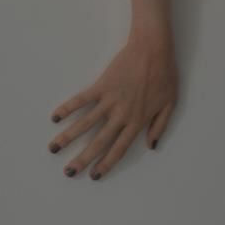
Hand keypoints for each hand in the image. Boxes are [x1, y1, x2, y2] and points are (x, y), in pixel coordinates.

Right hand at [47, 33, 178, 179]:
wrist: (154, 48)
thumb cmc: (165, 73)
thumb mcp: (170, 102)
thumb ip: (160, 125)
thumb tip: (151, 146)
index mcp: (138, 121)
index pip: (119, 148)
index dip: (106, 163)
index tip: (94, 175)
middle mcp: (121, 114)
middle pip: (99, 142)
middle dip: (82, 159)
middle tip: (69, 172)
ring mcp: (110, 100)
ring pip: (85, 123)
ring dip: (68, 138)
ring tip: (53, 149)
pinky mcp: (102, 85)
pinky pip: (82, 99)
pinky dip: (67, 108)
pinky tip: (55, 117)